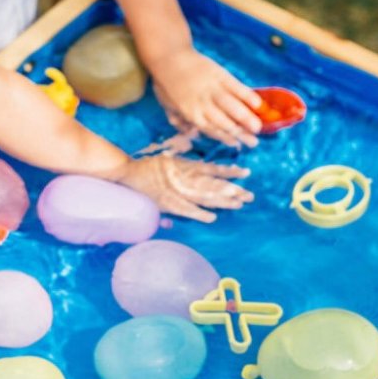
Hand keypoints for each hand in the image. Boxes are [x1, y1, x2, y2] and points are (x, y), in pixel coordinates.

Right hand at [110, 153, 253, 222]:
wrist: (127, 173)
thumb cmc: (148, 167)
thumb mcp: (170, 161)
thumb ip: (186, 167)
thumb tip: (205, 169)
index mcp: (186, 166)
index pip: (213, 169)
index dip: (229, 172)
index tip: (246, 173)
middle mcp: (185, 177)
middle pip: (213, 184)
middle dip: (232, 190)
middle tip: (250, 196)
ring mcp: (177, 190)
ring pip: (204, 196)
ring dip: (222, 201)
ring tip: (238, 205)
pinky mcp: (167, 202)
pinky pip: (186, 209)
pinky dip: (199, 213)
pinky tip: (212, 218)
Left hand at [150, 48, 262, 147]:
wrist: (168, 56)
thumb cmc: (166, 83)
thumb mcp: (167, 107)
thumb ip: (179, 122)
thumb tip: (190, 133)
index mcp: (191, 114)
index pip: (212, 130)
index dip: (225, 138)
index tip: (238, 145)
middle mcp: (203, 104)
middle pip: (224, 122)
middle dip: (240, 133)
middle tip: (254, 142)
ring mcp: (212, 88)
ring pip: (232, 106)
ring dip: (246, 118)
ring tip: (258, 128)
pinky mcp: (219, 74)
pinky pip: (235, 86)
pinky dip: (247, 95)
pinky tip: (258, 104)